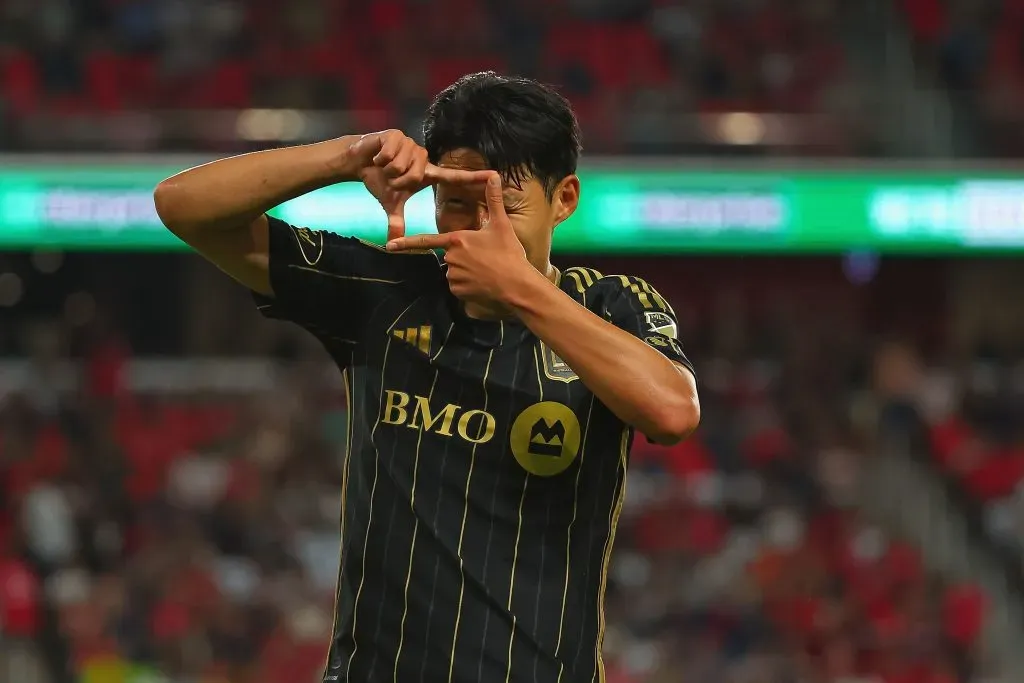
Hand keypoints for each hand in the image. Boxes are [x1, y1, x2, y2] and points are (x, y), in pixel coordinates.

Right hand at [347, 130, 489, 241]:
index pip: (455, 176)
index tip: (494, 175)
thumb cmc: (379, 180)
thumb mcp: (390, 203)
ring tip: (384, 165)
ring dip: (389, 169)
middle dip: (398, 181)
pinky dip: (380, 159)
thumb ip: (396, 221)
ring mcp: (412, 145)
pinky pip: (391, 155)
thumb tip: (393, 242)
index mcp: (427, 173)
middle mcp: (424, 158)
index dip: (474, 177)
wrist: (358, 161)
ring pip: (403, 165)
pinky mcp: (398, 135)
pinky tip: (378, 156)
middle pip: (416, 176)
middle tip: (390, 178)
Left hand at [385, 173, 531, 305]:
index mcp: (457, 240)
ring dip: (466, 271)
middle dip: (463, 256)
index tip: (389, 245)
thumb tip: (494, 175)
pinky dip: (468, 285)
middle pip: (449, 255)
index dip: (406, 242)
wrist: (516, 285)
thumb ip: (494, 200)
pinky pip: (458, 286)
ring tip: (486, 271)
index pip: (426, 240)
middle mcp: (450, 258)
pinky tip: (482, 283)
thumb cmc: (508, 253)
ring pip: (454, 271)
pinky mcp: (458, 291)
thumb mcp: (501, 225)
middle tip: (485, 258)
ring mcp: (453, 276)